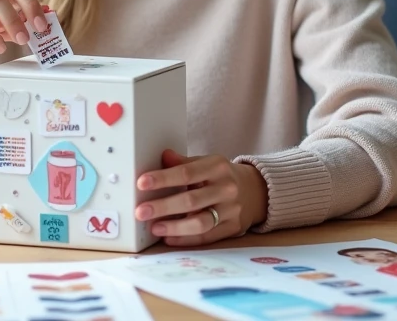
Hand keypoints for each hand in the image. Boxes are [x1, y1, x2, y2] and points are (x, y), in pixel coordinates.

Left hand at [134, 150, 268, 245]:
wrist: (255, 190)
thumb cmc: (221, 176)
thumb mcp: (206, 163)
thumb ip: (184, 163)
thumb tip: (163, 156)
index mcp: (217, 167)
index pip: (187, 173)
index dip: (163, 179)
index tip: (142, 183)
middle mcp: (226, 188)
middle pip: (192, 200)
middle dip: (163, 207)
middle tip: (141, 211)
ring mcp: (231, 210)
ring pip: (201, 222)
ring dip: (174, 227)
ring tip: (154, 228)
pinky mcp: (232, 228)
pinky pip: (207, 236)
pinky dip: (185, 239)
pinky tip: (169, 238)